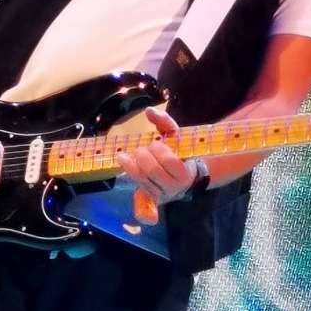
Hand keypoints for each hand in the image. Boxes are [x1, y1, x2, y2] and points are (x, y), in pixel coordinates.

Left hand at [114, 107, 202, 225]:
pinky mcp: (151, 199)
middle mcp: (174, 188)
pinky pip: (141, 197)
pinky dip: (134, 188)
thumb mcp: (175, 136)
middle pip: (152, 170)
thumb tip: (149, 111)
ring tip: (126, 156)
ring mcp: (162, 195)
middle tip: (143, 149)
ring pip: (141, 180)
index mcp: (184, 173)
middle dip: (143, 155)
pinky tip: (126, 171)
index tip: (156, 144)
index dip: (158, 149)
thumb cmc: (178, 153)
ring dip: (131, 165)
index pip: (168, 160)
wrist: (184, 176)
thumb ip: (165, 122)